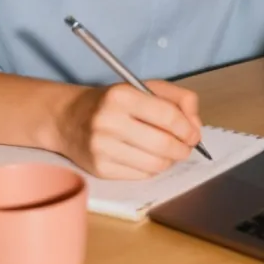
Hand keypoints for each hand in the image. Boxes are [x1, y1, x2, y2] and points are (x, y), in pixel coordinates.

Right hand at [54, 80, 202, 179]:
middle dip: (183, 148)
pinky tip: (147, 157)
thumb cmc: (113, 101)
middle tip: (186, 146)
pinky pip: (141, 176)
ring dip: (169, 160)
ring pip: (154, 165)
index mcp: (121, 96)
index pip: (167, 116)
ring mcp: (102, 148)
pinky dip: (152, 169)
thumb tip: (195, 126)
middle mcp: (109, 121)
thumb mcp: (144, 87)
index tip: (194, 134)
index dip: (187, 128)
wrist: (68, 118)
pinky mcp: (99, 169)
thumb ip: (177, 98)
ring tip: (168, 151)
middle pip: (163, 144)